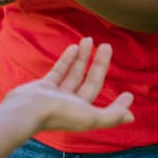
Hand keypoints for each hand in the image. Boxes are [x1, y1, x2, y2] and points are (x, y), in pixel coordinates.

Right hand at [4, 37, 133, 131]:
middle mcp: (72, 106)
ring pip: (75, 73)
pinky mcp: (45, 86)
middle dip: (100, 65)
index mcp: (84, 115)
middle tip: (107, 46)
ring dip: (83, 57)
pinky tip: (75, 46)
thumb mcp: (91, 117)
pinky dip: (67, 59)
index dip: (118, 103)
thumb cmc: (60, 114)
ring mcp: (58, 95)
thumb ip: (112, 116)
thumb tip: (131, 116)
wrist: (27, 110)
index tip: (129, 93)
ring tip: (89, 39)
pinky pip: (59, 70)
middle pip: (90, 82)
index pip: (106, 107)